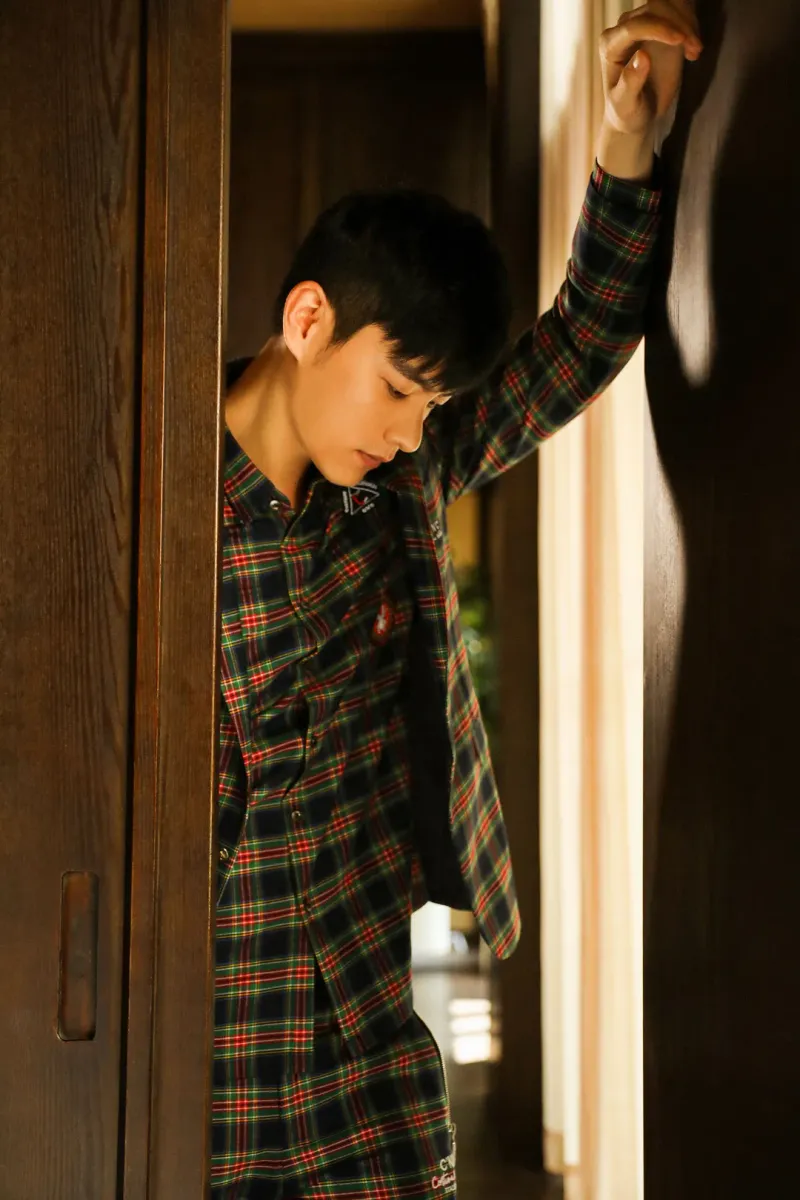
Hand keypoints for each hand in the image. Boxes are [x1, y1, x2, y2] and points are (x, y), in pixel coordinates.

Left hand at [600, 1, 703, 137]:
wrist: (636, 113)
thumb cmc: (627, 112)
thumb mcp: (626, 106)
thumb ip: (630, 83)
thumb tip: (642, 56)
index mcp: (610, 45)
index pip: (634, 26)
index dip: (659, 29)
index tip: (681, 41)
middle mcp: (622, 29)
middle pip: (654, 8)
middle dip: (679, 24)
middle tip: (696, 49)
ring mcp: (641, 23)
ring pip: (667, 5)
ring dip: (687, 21)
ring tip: (696, 50)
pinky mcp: (657, 25)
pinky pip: (676, 10)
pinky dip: (690, 22)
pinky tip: (693, 48)